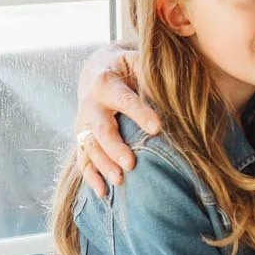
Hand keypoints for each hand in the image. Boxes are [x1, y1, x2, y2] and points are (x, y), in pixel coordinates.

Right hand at [72, 43, 158, 195]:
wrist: (96, 70)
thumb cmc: (126, 67)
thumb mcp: (137, 61)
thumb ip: (151, 74)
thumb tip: (173, 91)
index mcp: (106, 83)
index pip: (124, 100)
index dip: (140, 113)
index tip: (157, 128)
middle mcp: (90, 104)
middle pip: (101, 129)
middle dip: (115, 147)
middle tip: (131, 163)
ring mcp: (83, 123)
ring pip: (89, 147)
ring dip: (103, 165)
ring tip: (120, 180)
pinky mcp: (81, 137)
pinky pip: (82, 159)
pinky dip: (90, 176)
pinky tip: (103, 192)